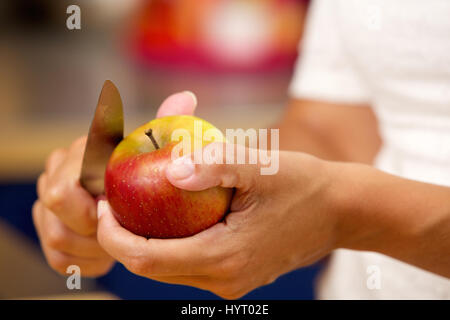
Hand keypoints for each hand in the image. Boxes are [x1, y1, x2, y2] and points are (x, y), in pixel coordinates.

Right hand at [33, 91, 196, 276]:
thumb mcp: (160, 149)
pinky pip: (58, 257)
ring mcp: (49, 206)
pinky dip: (87, 260)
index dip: (89, 204)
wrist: (135, 206)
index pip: (67, 182)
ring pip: (55, 234)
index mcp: (80, 153)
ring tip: (121, 239)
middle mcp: (57, 174)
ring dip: (92, 245)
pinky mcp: (53, 232)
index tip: (116, 211)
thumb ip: (168, 123)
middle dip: (90, 225)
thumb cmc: (149, 174)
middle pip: (54, 207)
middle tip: (122, 227)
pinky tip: (109, 255)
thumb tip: (186, 97)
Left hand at [96, 99, 339, 298]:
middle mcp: (224, 280)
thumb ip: (214, 163)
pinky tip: (169, 216)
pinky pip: (188, 265)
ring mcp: (230, 282)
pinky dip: (168, 244)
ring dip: (143, 242)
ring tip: (135, 206)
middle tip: (112, 203)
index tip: (102, 206)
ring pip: (168, 270)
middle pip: (151, 270)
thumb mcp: (261, 165)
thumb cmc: (304, 185)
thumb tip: (170, 168)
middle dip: (121, 240)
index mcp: (225, 257)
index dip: (113, 236)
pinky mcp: (236, 275)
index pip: (146, 258)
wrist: (340, 211)